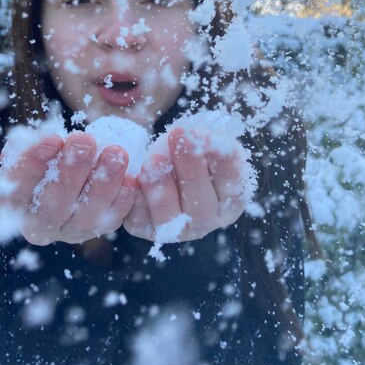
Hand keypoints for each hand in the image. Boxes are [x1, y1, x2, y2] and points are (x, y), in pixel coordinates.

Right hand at [0, 133, 135, 244]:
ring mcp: (69, 231)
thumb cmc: (48, 152)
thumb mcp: (34, 144)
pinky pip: (110, 221)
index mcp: (13, 202)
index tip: (53, 139)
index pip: (17, 187)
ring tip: (115, 154)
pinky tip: (130, 180)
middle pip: (53, 205)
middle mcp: (38, 224)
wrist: (73, 164)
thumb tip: (36, 140)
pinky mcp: (97, 229)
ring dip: (102, 183)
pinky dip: (122, 200)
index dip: (33, 163)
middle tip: (85, 142)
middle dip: (71, 170)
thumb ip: (32, 142)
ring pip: (85, 216)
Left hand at [123, 128, 245, 241]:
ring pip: (169, 218)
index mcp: (228, 200)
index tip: (210, 136)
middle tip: (180, 137)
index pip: (233, 187)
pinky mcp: (145, 227)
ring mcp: (175, 229)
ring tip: (153, 161)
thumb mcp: (202, 139)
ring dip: (161, 190)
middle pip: (201, 205)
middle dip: (190, 170)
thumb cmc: (189, 146)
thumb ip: (206, 140)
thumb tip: (203, 137)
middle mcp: (205, 220)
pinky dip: (133, 198)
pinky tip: (132, 178)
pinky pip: (138, 218)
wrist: (159, 156)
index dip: (223, 162)